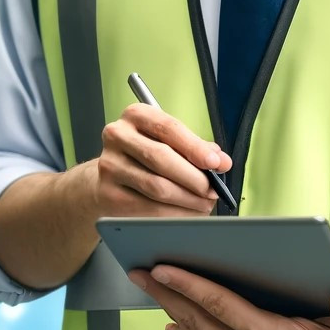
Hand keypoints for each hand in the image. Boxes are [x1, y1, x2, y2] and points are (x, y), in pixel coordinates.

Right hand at [92, 105, 231, 218]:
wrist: (110, 176)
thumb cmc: (145, 155)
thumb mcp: (167, 141)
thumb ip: (195, 147)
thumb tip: (221, 161)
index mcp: (136, 115)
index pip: (168, 128)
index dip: (195, 147)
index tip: (216, 163)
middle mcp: (117, 136)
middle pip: (161, 158)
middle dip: (194, 178)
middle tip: (213, 190)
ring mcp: (110, 165)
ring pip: (156, 187)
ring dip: (187, 200)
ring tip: (203, 204)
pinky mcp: (108, 194)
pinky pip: (148, 209)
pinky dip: (173, 214)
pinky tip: (185, 213)